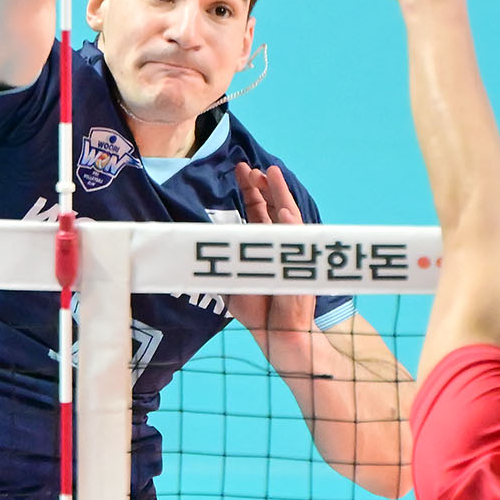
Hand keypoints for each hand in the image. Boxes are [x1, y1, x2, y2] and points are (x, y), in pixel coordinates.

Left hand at [228, 163, 316, 350]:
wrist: (279, 334)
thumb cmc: (258, 311)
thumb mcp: (231, 281)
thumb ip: (221, 262)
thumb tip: (197, 250)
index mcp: (264, 244)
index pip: (258, 209)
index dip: (250, 189)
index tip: (241, 169)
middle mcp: (279, 244)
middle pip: (272, 206)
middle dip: (262, 184)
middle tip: (250, 165)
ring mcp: (293, 253)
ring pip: (287, 216)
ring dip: (280, 195)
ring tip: (272, 173)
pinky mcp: (302, 266)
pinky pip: (297, 243)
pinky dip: (291, 226)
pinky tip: (285, 211)